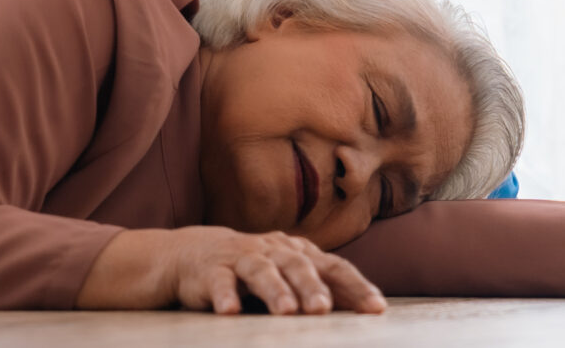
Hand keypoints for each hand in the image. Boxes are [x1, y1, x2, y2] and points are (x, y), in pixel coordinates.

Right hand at [77, 225, 385, 314]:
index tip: (376, 309)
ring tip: (286, 313)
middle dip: (312, 288)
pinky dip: (223, 296)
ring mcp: (239, 259)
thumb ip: (320, 287)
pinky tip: (229, 312)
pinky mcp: (208, 271)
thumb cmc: (247, 270)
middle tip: (322, 309)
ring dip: (274, 291)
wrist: (187, 255)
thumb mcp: (285, 275)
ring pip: (260, 272)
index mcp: (295, 253)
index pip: (332, 267)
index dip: (355, 286)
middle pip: (297, 266)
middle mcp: (270, 251)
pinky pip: (217, 283)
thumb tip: (369, 308)